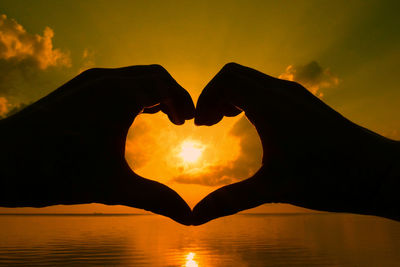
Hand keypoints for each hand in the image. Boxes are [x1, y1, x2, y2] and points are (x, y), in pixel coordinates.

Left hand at [0, 65, 194, 224]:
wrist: (2, 163)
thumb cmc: (58, 173)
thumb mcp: (114, 187)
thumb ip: (156, 199)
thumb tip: (189, 217)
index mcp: (121, 95)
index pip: (165, 85)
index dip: (183, 101)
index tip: (189, 121)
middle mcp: (105, 80)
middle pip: (152, 75)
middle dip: (171, 94)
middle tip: (180, 119)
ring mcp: (86, 81)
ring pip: (132, 76)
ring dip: (151, 92)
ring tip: (161, 116)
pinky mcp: (73, 88)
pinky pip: (113, 81)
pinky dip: (131, 92)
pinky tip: (130, 115)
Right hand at [193, 63, 399, 224]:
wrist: (377, 173)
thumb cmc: (328, 178)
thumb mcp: (273, 189)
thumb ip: (230, 200)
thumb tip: (196, 218)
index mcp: (271, 105)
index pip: (226, 80)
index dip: (205, 98)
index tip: (200, 125)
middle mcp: (282, 91)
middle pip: (234, 74)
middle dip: (214, 95)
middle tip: (207, 123)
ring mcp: (295, 94)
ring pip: (251, 80)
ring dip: (231, 96)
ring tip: (222, 121)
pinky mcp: (304, 102)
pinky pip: (266, 88)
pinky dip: (248, 98)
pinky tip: (250, 122)